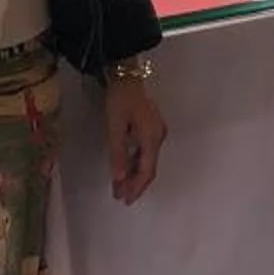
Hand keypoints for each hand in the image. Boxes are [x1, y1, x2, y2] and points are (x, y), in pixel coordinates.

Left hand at [105, 72, 167, 204]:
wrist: (127, 74)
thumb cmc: (120, 98)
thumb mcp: (115, 126)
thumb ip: (118, 153)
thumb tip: (119, 178)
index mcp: (152, 138)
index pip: (147, 170)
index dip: (136, 187)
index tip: (125, 200)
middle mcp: (158, 137)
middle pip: (148, 167)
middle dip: (134, 184)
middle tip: (119, 197)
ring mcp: (156, 132)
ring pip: (146, 160)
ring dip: (132, 174)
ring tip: (118, 187)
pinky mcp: (151, 128)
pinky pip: (144, 151)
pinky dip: (134, 162)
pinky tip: (124, 168)